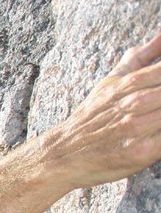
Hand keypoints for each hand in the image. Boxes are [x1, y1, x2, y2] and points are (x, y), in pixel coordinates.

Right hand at [48, 31, 160, 188]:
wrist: (62, 154)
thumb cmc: (90, 118)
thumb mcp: (110, 82)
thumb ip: (141, 57)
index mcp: (130, 84)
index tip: (158, 88)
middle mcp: (134, 104)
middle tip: (157, 101)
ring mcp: (137, 128)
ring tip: (156, 112)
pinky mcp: (140, 152)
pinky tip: (158, 132)